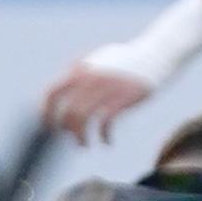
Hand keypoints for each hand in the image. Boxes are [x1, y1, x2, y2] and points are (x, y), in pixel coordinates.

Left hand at [40, 59, 155, 144]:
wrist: (156, 55)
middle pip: (67, 112)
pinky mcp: (123, 98)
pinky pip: (105, 123)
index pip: (52, 92)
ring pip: (84, 120)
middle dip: (65, 130)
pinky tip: (107, 141)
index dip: (45, 112)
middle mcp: (90, 78)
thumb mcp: (98, 59)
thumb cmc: (127, 60)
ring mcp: (106, 88)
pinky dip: (103, 136)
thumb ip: (80, 69)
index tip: (49, 125)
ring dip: (80, 137)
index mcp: (80, 69)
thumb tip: (63, 86)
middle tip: (71, 138)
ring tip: (84, 145)